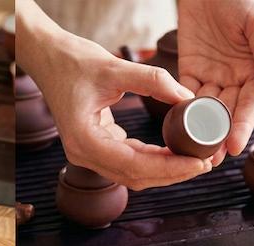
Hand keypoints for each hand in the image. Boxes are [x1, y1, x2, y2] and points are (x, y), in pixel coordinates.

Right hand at [21, 31, 210, 189]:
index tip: (198, 162)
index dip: (169, 168)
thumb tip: (188, 97)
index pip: (134, 165)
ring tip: (194, 160)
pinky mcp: (93, 146)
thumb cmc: (74, 62)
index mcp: (83, 139)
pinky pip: (126, 161)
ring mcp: (86, 153)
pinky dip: (151, 160)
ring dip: (163, 170)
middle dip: (172, 174)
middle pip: (134, 177)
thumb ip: (153, 80)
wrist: (49, 60)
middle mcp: (82, 153)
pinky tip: (172, 151)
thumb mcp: (114, 67)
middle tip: (204, 163)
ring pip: (131, 174)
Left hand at [178, 0, 253, 164]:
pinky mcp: (188, 69)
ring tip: (192, 153)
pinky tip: (177, 128)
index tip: (233, 147)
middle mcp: (234, 78)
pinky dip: (181, 110)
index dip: (242, 126)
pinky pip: (184, 93)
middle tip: (209, 160)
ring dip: (199, 131)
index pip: (250, 104)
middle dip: (218, 137)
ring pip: (205, 109)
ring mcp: (211, 76)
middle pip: (227, 113)